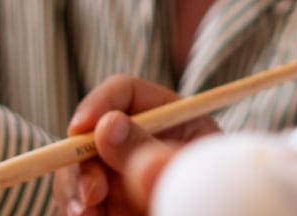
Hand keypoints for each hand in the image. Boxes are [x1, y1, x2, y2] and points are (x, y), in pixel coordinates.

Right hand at [66, 76, 212, 215]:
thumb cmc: (222, 205)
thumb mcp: (191, 176)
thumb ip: (152, 152)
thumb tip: (107, 127)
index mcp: (171, 123)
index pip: (126, 94)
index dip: (99, 104)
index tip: (80, 128)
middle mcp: (140, 146)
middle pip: (91, 134)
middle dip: (81, 160)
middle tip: (92, 196)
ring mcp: (123, 178)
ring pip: (79, 171)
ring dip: (74, 191)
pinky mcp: (112, 207)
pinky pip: (81, 203)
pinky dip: (77, 211)